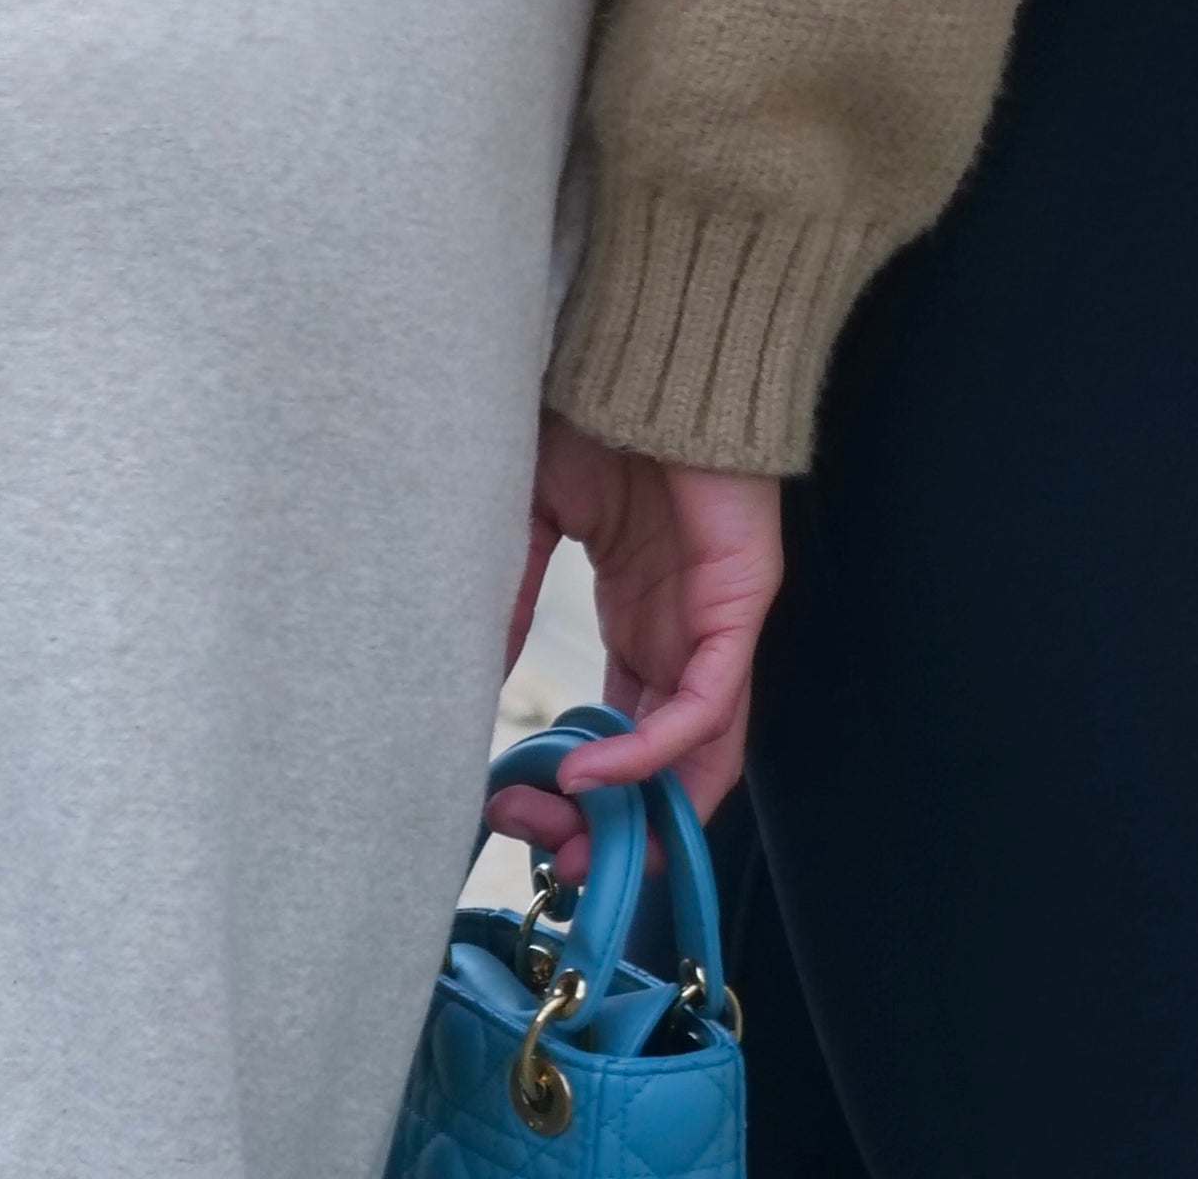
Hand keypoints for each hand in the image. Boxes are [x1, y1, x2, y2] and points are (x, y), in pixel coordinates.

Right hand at [485, 417, 783, 859]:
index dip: (573, 787)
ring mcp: (716, 618)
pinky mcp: (739, 600)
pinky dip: (653, 753)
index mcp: (638, 612)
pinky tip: (593, 774)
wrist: (645, 340)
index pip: (621, 729)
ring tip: (571, 846)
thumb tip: (457, 690)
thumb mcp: (524, 520)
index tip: (508, 811)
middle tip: (542, 856)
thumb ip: (501, 602)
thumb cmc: (591, 409)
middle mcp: (681, 629)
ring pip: (696, 755)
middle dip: (606, 826)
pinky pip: (707, 704)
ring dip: (636, 813)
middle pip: (663, 763)